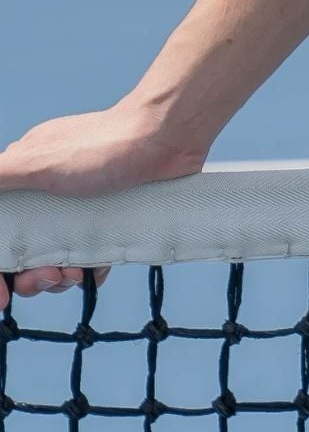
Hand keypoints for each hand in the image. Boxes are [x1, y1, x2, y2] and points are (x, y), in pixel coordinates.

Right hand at [0, 101, 209, 305]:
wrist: (169, 139)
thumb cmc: (104, 146)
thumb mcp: (38, 162)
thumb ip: (0, 178)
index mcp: (22, 182)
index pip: (1, 232)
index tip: (2, 292)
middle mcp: (48, 196)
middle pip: (23, 252)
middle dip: (29, 276)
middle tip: (49, 278)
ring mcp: (81, 210)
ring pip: (57, 259)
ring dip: (58, 277)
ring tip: (74, 276)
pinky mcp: (112, 220)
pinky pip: (93, 256)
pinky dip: (91, 270)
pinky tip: (96, 272)